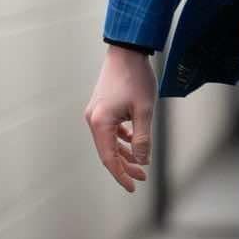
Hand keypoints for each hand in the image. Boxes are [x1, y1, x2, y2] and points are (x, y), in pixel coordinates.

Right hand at [84, 48, 155, 192]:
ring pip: (109, 141)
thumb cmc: (136, 78)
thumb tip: (142, 161)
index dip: (121, 175)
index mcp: (100, 123)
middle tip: (142, 177)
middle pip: (108, 152)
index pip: (109, 158)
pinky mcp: (102, 107)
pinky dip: (122, 139)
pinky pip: (111, 130)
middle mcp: (93, 120)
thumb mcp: (144, 111)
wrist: (127, 51)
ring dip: (125, 153)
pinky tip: (134, 142)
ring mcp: (96, 113)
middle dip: (125, 166)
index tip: (133, 187)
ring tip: (141, 164)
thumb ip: (142, 139)